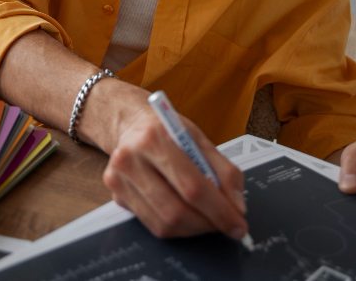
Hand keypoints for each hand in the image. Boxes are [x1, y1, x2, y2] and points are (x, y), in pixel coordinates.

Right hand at [101, 104, 248, 239]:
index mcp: (153, 138)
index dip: (219, 210)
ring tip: (208, 220)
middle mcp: (130, 160)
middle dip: (208, 224)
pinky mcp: (116, 197)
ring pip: (164, 224)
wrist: (131, 125)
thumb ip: (224, 171)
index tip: (238, 224)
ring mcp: (118, 181)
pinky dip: (177, 227)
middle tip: (227, 225)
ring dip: (194, 229)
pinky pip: (153, 225)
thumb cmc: (167, 131)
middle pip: (176, 210)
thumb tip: (237, 207)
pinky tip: (188, 216)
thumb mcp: (199, 139)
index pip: (192, 186)